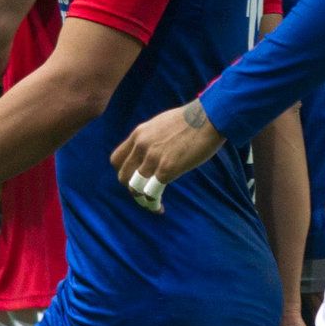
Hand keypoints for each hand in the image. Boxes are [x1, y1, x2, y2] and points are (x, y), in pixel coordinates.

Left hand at [109, 99, 224, 212]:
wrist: (208, 118)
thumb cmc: (190, 120)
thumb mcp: (160, 124)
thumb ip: (150, 138)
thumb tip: (150, 150)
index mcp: (138, 134)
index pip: (116, 159)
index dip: (123, 172)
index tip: (134, 178)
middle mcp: (141, 146)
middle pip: (123, 176)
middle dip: (131, 188)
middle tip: (143, 194)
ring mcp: (153, 158)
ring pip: (135, 187)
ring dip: (141, 200)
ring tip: (151, 205)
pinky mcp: (167, 169)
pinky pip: (152, 193)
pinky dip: (153, 203)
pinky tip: (160, 208)